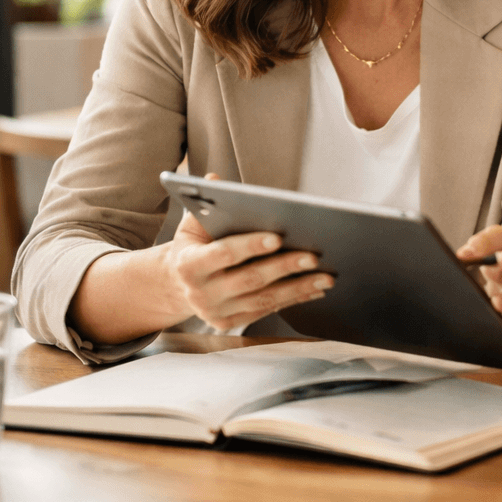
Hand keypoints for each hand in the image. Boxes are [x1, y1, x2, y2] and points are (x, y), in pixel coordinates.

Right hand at [162, 174, 335, 330]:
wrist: (177, 283)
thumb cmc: (193, 246)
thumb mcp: (192, 225)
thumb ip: (205, 205)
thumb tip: (213, 179)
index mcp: (188, 264)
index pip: (224, 253)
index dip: (251, 246)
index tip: (278, 237)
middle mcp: (200, 293)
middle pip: (249, 279)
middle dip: (284, 267)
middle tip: (313, 256)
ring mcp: (214, 312)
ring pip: (263, 299)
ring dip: (297, 288)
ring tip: (325, 276)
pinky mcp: (229, 323)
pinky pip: (267, 310)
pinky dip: (293, 299)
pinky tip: (314, 288)